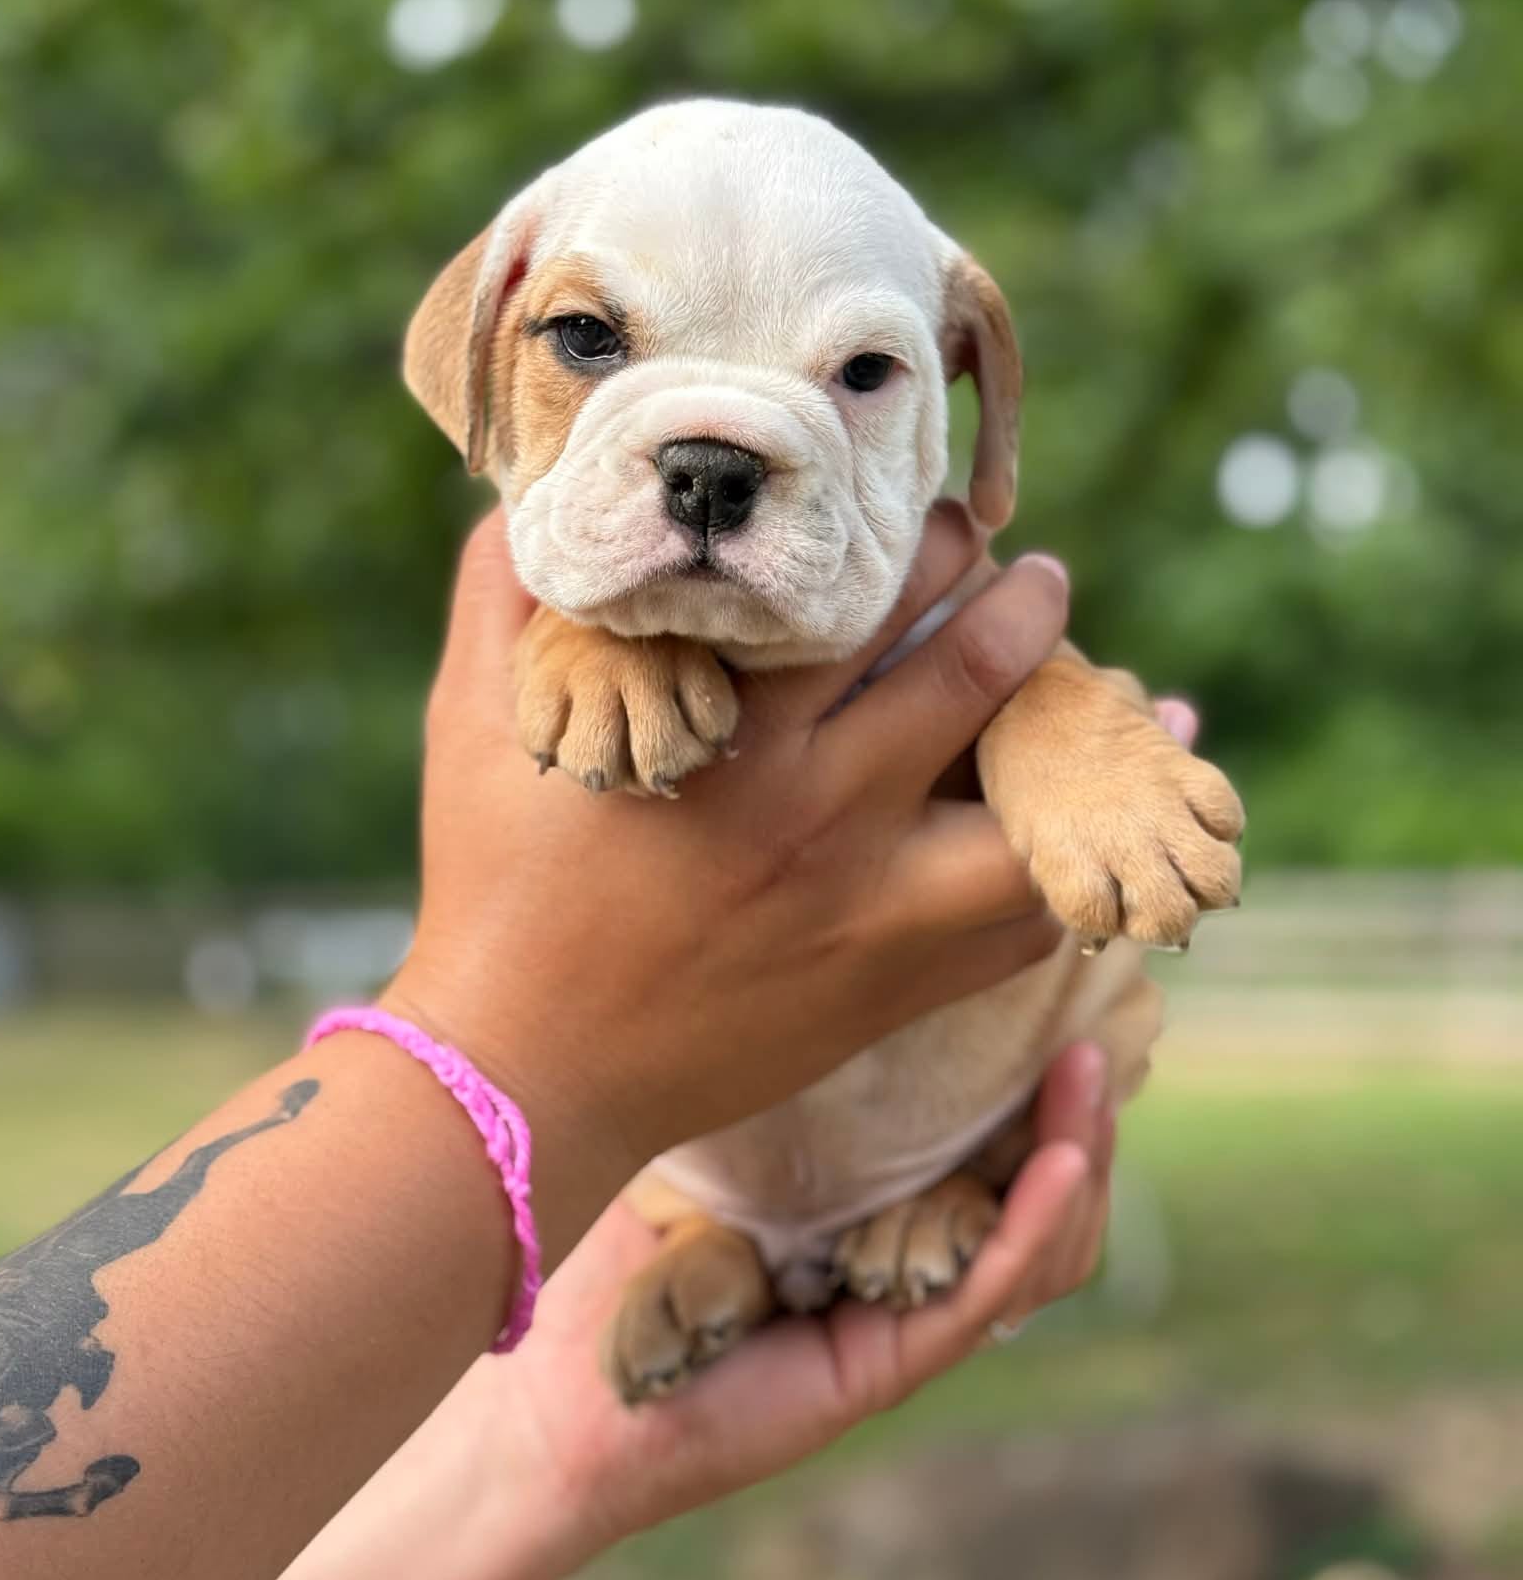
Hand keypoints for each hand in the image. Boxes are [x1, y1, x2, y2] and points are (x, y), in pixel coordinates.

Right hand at [385, 504, 1071, 1256]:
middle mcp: (826, 818)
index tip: (940, 509)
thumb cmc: (492, 892)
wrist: (526, 1076)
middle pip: (975, 677)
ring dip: (1081, 743)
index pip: (869, 600)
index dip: (922, 538)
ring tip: (1110, 696)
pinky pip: (1017, 930)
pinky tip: (1066, 829)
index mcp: (739, 739)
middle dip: (1024, 605)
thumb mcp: (469, 725)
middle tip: (1036, 574)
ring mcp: (873, 916)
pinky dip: (1056, 871)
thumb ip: (499, 598)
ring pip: (1033, 815)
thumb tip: (524, 503)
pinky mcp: (889, 992)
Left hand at [500, 1041, 1114, 1552]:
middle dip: (1078, 1116)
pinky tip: (1062, 1160)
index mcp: (868, 1215)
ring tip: (1090, 1077)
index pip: (986, 1150)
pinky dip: (1030, 1227)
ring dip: (1076, 1161)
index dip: (1035, 1086)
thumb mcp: (706, 1134)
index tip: (1059, 995)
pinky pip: (983, 1293)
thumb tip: (816, 949)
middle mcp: (896, 1267)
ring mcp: (897, 1322)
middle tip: (1100, 1029)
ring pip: (1033, 1249)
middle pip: (1032, 1198)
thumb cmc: (607, 1255)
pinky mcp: (881, 1367)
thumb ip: (771, 1075)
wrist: (544, 1394)